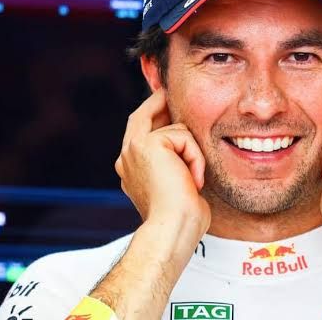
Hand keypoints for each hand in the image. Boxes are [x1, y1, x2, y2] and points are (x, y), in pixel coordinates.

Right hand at [115, 89, 209, 228]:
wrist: (172, 229)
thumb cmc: (182, 218)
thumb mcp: (178, 187)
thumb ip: (175, 166)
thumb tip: (189, 150)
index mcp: (130, 169)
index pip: (139, 132)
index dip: (154, 114)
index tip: (168, 101)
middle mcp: (126, 157)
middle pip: (143, 115)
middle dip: (160, 100)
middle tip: (172, 92)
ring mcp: (133, 149)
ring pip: (173, 127)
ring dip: (192, 151)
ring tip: (194, 179)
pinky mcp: (146, 143)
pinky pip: (183, 135)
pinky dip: (195, 156)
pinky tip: (194, 179)